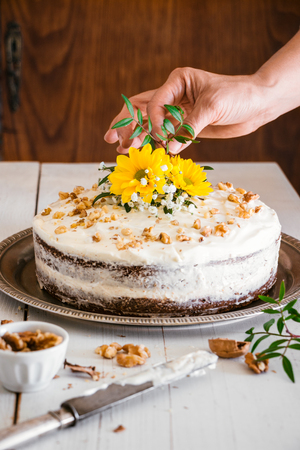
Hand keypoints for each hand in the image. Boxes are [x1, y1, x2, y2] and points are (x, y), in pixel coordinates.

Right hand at [104, 68, 268, 153]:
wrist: (257, 105)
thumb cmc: (238, 96)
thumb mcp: (213, 106)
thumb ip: (190, 127)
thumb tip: (169, 148)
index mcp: (178, 81)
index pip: (153, 101)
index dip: (151, 120)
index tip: (158, 136)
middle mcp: (174, 96)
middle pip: (142, 109)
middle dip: (126, 124)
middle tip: (111, 140)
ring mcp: (179, 112)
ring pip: (150, 124)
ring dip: (136, 136)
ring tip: (121, 149)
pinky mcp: (186, 127)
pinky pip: (166, 136)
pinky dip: (154, 144)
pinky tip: (142, 151)